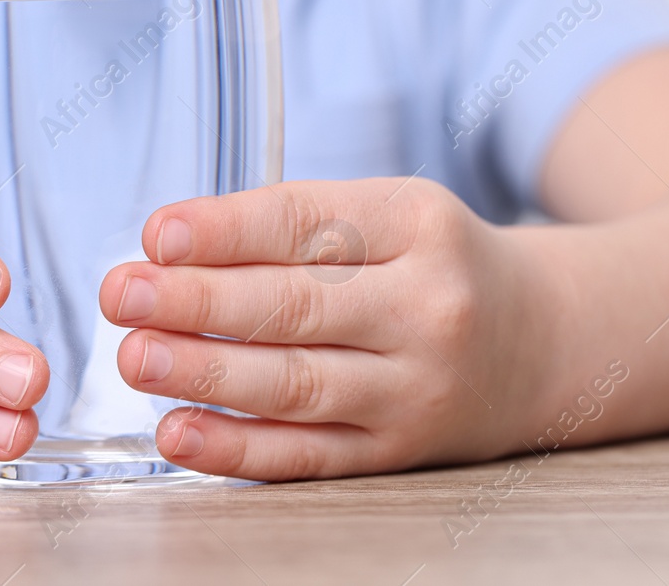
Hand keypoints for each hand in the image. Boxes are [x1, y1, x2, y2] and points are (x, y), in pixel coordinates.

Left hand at [99, 178, 553, 479]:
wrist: (544, 343)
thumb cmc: (436, 266)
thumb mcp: (392, 215)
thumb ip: (294, 225)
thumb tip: (169, 248)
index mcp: (420, 225)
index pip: (310, 223)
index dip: (228, 230)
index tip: (158, 235)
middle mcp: (426, 306)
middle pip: (297, 305)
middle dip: (198, 301)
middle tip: (124, 295)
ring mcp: (416, 388)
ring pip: (296, 383)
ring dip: (205, 372)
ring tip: (135, 356)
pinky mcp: (398, 452)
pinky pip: (307, 454)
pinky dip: (237, 448)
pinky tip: (179, 431)